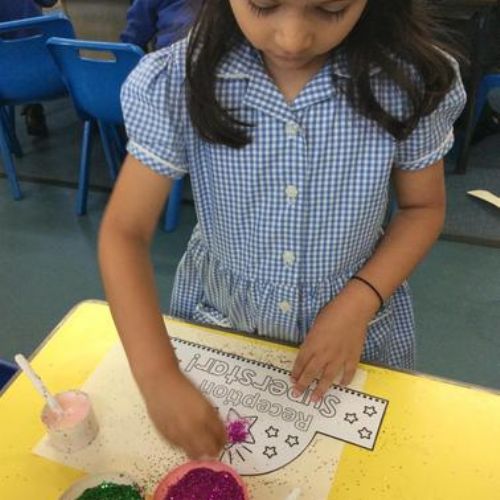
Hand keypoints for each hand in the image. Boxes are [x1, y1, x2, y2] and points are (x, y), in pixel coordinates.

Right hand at [140, 367, 226, 458]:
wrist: (160, 384)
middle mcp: (194, 427)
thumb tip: (218, 435)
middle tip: (214, 446)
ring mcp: (180, 434)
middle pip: (210, 450)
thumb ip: (212, 419)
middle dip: (214, 450)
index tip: (222, 440)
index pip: (221, 437)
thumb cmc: (184, 388)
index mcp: (206, 415)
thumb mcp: (204, 401)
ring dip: (201, 452)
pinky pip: (182, 448)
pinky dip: (187, 447)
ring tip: (201, 445)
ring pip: (195, 454)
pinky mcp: (168, 437)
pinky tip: (186, 438)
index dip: (223, 441)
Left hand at [291, 282, 377, 400]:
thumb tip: (309, 351)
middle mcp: (324, 354)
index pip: (301, 362)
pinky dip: (345, 380)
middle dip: (303, 385)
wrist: (353, 310)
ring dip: (320, 389)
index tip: (292, 379)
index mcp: (312, 344)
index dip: (296, 372)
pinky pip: (348, 373)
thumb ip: (312, 340)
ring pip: (328, 378)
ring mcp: (339, 358)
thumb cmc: (332, 312)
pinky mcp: (353, 357)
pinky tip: (341, 385)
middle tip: (297, 394)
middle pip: (311, 373)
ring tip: (315, 399)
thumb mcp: (315, 325)